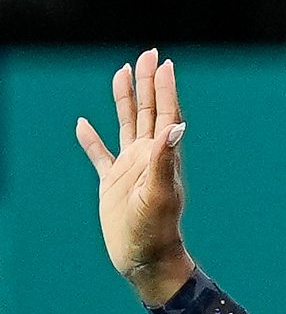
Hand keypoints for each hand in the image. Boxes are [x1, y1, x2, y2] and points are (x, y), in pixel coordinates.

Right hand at [76, 48, 194, 302]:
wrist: (146, 259)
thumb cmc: (156, 230)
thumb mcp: (160, 193)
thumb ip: (165, 158)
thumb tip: (175, 126)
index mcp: (161, 157)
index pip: (165, 114)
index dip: (165, 89)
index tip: (166, 63)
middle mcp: (147, 157)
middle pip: (146, 112)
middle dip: (147, 83)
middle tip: (148, 54)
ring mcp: (130, 169)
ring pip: (125, 125)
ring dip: (124, 100)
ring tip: (122, 73)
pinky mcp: (112, 184)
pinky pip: (100, 155)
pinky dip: (91, 140)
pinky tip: (82, 124)